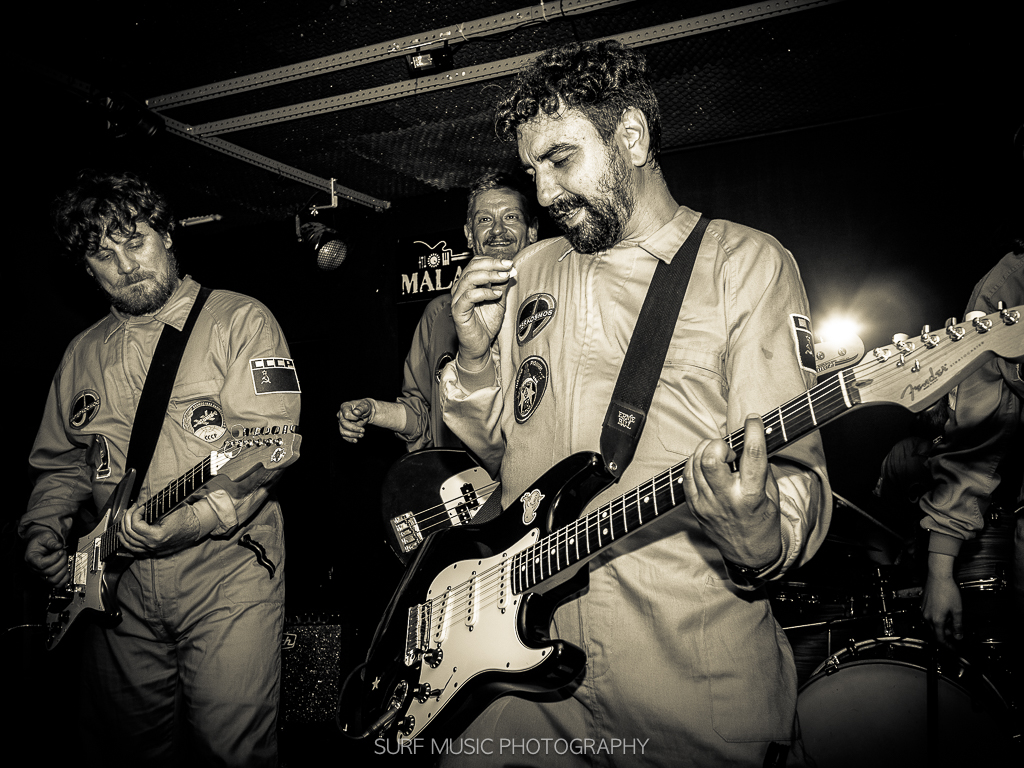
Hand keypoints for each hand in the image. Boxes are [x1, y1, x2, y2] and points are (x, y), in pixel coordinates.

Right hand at [25, 529, 68, 586]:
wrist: (40, 543)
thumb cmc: (40, 541)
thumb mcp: (45, 536)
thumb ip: (51, 541)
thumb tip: (59, 546)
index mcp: (31, 558)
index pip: (41, 564)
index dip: (53, 559)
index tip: (60, 551)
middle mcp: (34, 568)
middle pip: (49, 572)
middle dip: (60, 562)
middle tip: (63, 553)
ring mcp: (41, 574)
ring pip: (53, 580)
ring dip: (63, 570)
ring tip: (64, 560)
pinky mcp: (48, 577)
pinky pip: (57, 584)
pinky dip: (64, 578)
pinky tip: (66, 569)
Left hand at [117, 504, 198, 556]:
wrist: (197, 527)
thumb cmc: (187, 517)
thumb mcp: (172, 507)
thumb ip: (158, 503)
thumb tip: (148, 497)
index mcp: (157, 535)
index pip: (135, 525)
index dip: (135, 513)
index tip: (141, 507)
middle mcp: (153, 545)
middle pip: (130, 533)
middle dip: (127, 518)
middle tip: (132, 509)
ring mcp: (152, 549)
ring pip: (129, 542)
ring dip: (124, 529)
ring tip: (125, 518)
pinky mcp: (152, 550)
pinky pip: (134, 549)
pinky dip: (126, 542)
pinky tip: (122, 535)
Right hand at [338, 398, 374, 442]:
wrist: (367, 412)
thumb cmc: (365, 407)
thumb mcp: (365, 406)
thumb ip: (361, 408)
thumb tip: (356, 412)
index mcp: (344, 407)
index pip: (346, 415)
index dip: (354, 418)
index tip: (361, 417)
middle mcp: (340, 415)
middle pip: (343, 424)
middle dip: (353, 428)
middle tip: (363, 431)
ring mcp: (341, 423)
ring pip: (343, 431)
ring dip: (353, 435)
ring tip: (362, 435)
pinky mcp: (344, 429)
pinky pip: (344, 436)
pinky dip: (350, 439)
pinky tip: (356, 440)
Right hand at [450, 257, 516, 366]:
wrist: (480, 345)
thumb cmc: (486, 322)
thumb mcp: (499, 300)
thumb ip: (502, 285)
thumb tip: (510, 270)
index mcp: (468, 283)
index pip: (476, 263)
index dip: (492, 260)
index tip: (509, 263)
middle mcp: (460, 288)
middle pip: (472, 267)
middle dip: (492, 265)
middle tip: (508, 266)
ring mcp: (457, 299)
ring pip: (469, 278)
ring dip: (490, 276)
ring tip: (504, 277)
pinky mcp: (458, 311)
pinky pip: (469, 296)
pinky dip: (484, 292)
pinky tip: (496, 295)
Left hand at [683, 414, 781, 567]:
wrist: (749, 553)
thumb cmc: (763, 521)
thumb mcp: (772, 495)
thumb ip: (761, 468)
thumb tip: (749, 440)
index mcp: (752, 495)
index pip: (751, 455)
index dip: (753, 432)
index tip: (753, 420)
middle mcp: (727, 499)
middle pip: (711, 458)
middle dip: (720, 444)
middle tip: (729, 448)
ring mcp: (707, 504)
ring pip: (695, 463)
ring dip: (706, 449)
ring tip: (718, 453)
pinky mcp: (694, 506)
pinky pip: (687, 475)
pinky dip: (694, 462)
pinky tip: (705, 463)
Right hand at [922, 554, 962, 644]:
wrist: (938, 577)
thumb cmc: (948, 591)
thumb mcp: (957, 610)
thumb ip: (958, 625)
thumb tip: (958, 636)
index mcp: (936, 619)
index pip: (940, 638)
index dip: (947, 645)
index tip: (953, 648)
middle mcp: (927, 616)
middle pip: (935, 631)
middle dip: (945, 633)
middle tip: (955, 629)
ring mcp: (923, 610)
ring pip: (931, 624)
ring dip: (941, 625)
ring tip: (950, 617)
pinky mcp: (922, 605)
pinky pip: (928, 616)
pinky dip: (936, 618)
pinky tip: (943, 610)